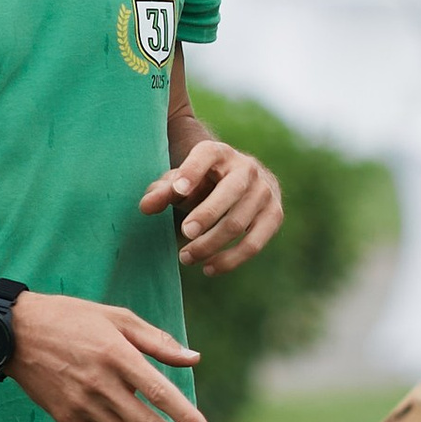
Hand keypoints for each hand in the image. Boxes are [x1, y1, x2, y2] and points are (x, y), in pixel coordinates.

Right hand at [8, 293, 210, 421]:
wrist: (14, 332)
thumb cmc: (71, 319)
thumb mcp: (116, 317)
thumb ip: (157, 340)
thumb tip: (194, 359)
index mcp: (116, 354)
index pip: (158, 392)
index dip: (184, 416)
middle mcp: (100, 384)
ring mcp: (82, 405)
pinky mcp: (67, 419)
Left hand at [141, 138, 282, 274]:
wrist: (238, 184)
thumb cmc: (201, 184)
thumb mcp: (180, 184)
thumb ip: (161, 192)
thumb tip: (145, 207)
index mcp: (218, 152)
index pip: (206, 155)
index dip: (192, 171)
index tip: (177, 190)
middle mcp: (246, 167)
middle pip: (229, 192)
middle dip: (206, 214)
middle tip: (184, 232)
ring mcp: (265, 191)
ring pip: (238, 223)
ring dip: (211, 244)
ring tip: (185, 257)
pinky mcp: (275, 215)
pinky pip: (254, 243)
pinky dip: (230, 260)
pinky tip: (208, 268)